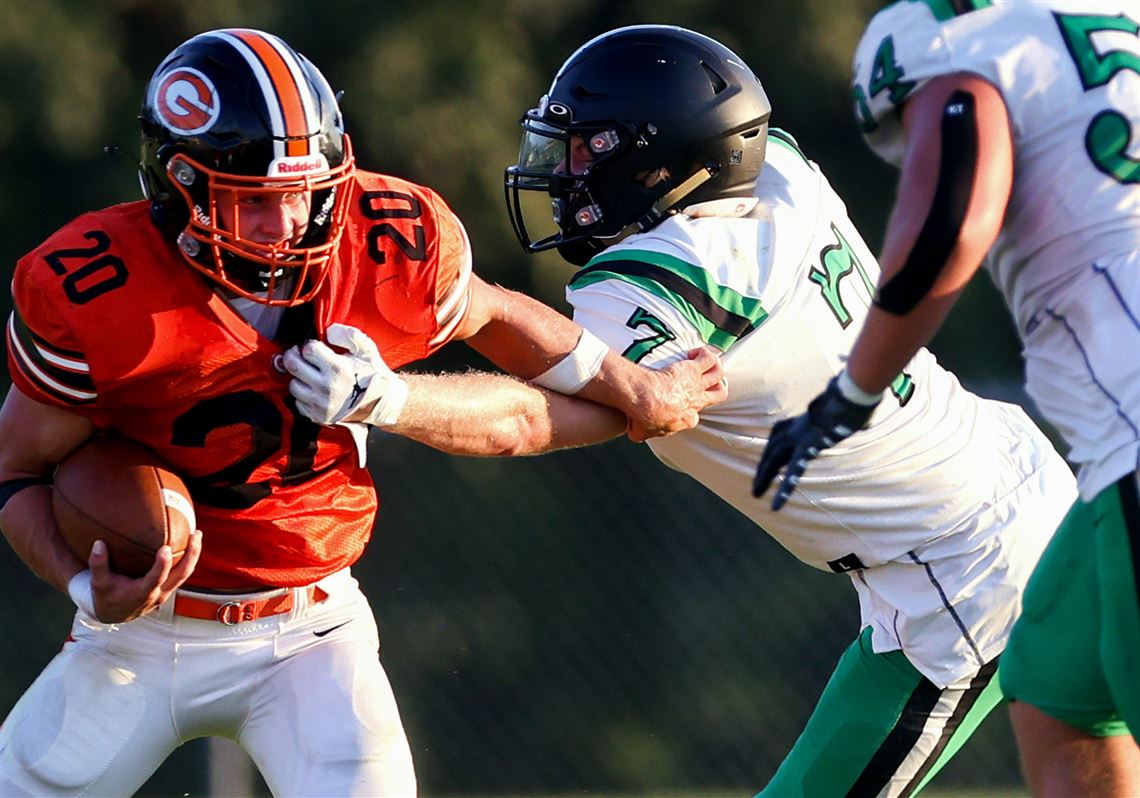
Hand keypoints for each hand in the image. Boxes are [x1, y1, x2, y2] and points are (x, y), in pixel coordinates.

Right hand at [89, 529, 202, 622]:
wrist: (115, 614)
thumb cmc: (106, 597)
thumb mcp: (98, 583)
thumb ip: (98, 564)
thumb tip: (99, 543)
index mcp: (141, 594)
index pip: (155, 579)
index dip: (162, 565)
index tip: (166, 548)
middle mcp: (159, 593)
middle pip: (181, 575)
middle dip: (191, 555)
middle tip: (195, 534)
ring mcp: (167, 591)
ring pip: (186, 573)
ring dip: (194, 554)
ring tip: (197, 534)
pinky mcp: (169, 587)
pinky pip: (183, 572)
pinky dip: (189, 558)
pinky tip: (190, 541)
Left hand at [282, 323, 408, 425]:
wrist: (381, 404)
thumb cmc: (373, 375)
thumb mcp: (367, 350)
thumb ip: (349, 335)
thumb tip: (329, 331)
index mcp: (338, 369)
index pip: (308, 349)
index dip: (311, 345)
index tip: (316, 348)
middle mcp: (327, 388)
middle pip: (293, 365)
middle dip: (294, 356)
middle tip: (302, 355)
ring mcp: (321, 404)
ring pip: (293, 385)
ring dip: (298, 377)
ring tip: (311, 375)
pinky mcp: (318, 416)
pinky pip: (298, 402)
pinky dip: (303, 395)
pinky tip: (315, 390)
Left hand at [626, 347, 726, 442]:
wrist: (644, 399)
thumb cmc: (642, 416)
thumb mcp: (640, 432)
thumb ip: (641, 433)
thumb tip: (635, 434)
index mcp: (687, 420)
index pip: (695, 416)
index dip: (689, 409)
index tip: (678, 403)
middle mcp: (697, 402)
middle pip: (719, 393)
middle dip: (716, 386)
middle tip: (706, 380)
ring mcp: (697, 385)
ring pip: (718, 374)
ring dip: (714, 366)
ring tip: (704, 361)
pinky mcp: (692, 369)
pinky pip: (708, 358)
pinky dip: (704, 353)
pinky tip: (694, 352)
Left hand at [752, 375, 878, 510]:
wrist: (852, 394)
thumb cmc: (853, 400)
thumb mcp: (844, 411)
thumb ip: (848, 420)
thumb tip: (865, 423)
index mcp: (802, 420)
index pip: (778, 435)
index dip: (770, 449)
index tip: (764, 462)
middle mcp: (796, 428)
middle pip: (772, 449)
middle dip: (762, 468)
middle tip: (755, 487)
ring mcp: (800, 437)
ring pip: (775, 460)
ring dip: (764, 478)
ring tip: (756, 495)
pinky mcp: (808, 448)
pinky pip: (793, 472)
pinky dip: (784, 489)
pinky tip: (776, 505)